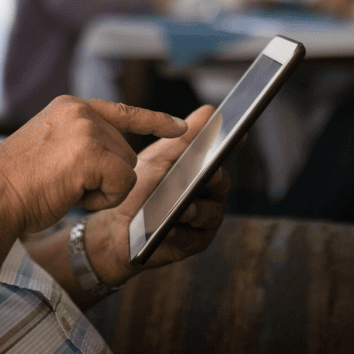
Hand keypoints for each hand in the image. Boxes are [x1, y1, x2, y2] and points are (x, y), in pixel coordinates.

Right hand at [0, 97, 187, 234]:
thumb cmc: (15, 183)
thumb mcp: (47, 146)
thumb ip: (77, 141)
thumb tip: (108, 156)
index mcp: (69, 106)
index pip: (123, 111)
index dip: (154, 120)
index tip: (180, 126)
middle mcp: (81, 111)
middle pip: (125, 152)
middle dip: (106, 178)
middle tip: (67, 185)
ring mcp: (87, 129)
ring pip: (127, 169)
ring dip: (103, 190)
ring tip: (66, 189)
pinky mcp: (93, 153)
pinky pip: (123, 185)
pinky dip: (103, 199)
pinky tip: (74, 195)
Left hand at [81, 104, 230, 286]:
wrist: (117, 225)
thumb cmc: (141, 188)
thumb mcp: (160, 158)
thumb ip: (184, 139)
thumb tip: (210, 111)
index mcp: (202, 169)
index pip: (221, 155)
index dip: (231, 144)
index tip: (237, 134)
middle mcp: (209, 194)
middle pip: (220, 183)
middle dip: (211, 178)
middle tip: (204, 175)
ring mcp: (203, 220)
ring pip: (210, 213)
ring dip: (195, 209)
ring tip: (182, 207)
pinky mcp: (193, 243)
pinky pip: (194, 237)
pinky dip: (181, 232)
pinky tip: (168, 228)